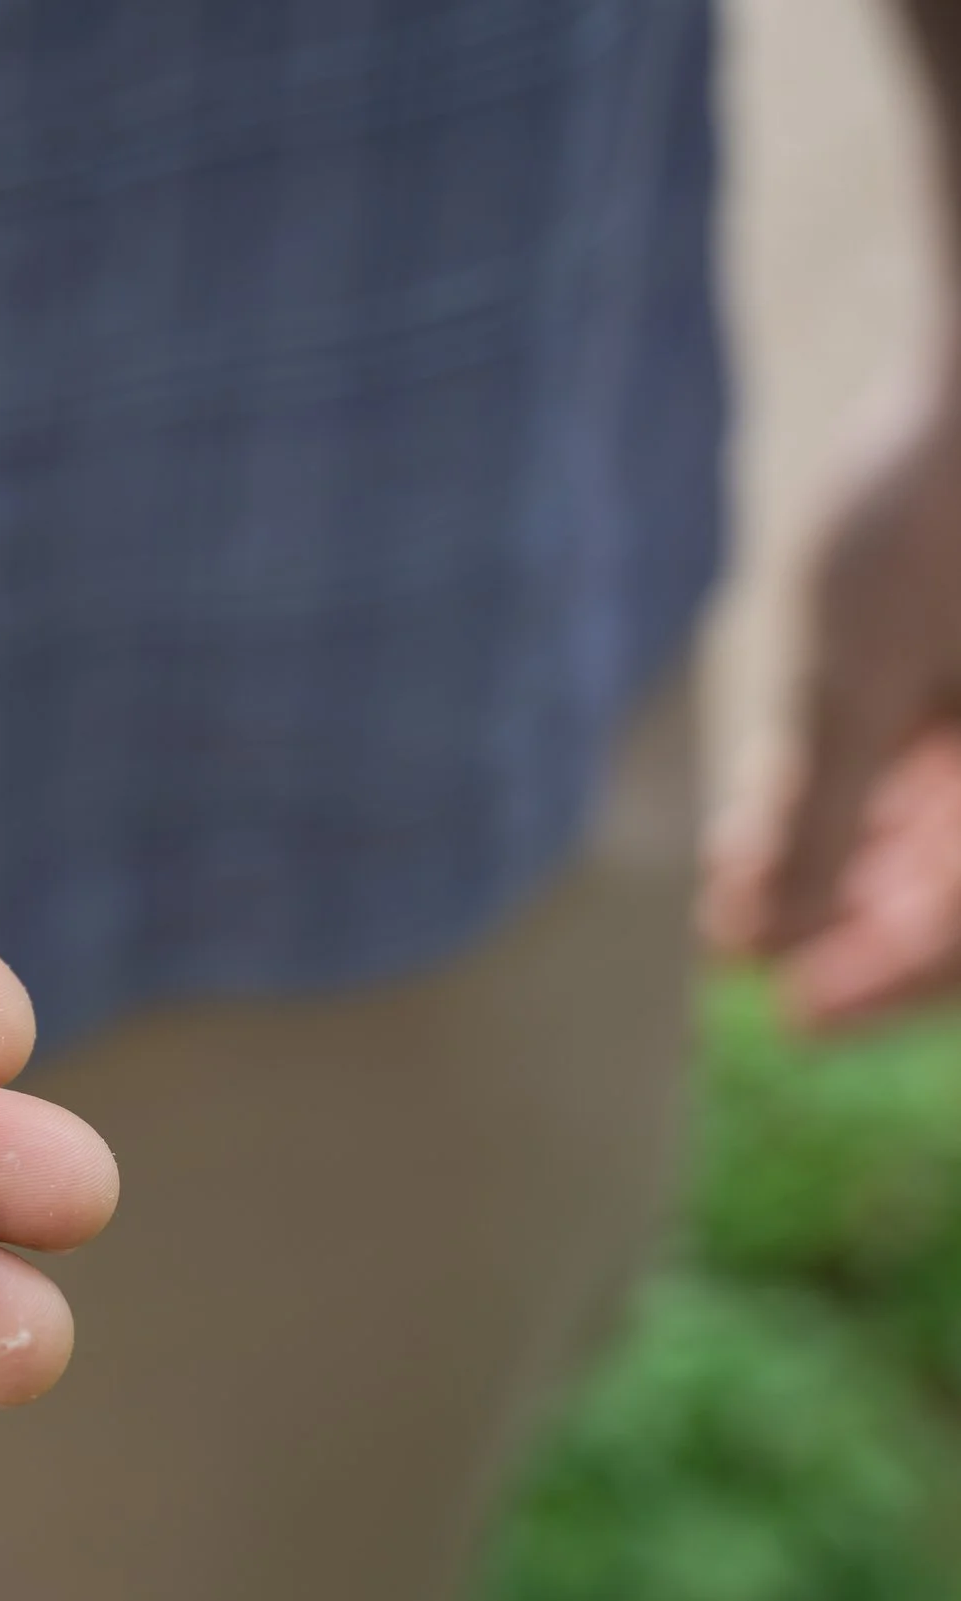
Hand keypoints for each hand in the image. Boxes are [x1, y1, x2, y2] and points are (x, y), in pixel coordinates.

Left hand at [705, 374, 960, 1029]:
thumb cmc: (932, 513)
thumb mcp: (857, 678)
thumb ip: (822, 816)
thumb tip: (769, 938)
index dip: (885, 987)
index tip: (791, 1014)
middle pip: (956, 899)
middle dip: (851, 934)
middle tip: (743, 955)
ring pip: (939, 842)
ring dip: (842, 878)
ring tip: (734, 900)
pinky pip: (933, 777)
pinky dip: (858, 809)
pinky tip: (762, 829)